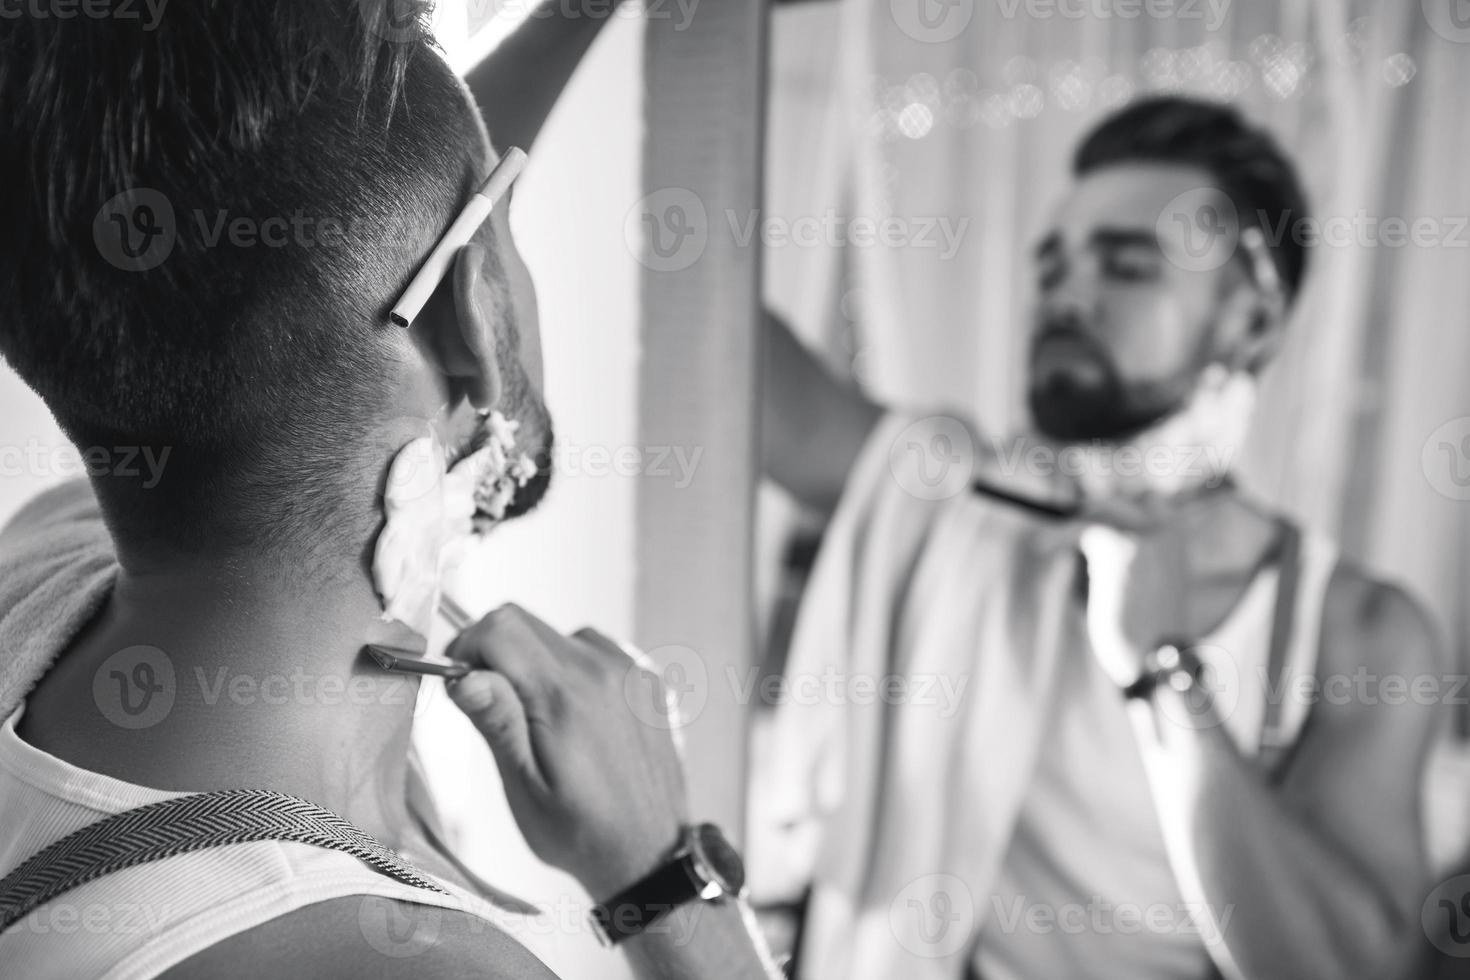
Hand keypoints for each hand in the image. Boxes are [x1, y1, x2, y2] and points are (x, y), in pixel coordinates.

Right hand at [445, 604, 688, 898]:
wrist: (650, 853)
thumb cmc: (580, 831)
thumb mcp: (524, 788)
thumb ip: (496, 722)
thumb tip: (464, 675)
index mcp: (566, 694)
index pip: (500, 627)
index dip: (467, 648)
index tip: (462, 685)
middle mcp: (602, 669)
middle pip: (525, 623)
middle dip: (495, 654)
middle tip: (492, 706)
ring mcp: (630, 670)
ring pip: (558, 635)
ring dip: (535, 663)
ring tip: (538, 719)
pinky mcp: (645, 679)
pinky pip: (594, 651)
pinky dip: (572, 670)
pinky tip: (574, 716)